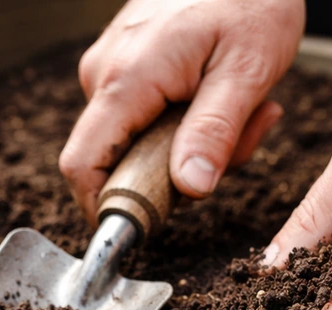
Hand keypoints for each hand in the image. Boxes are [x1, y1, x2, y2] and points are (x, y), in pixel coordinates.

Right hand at [60, 0, 304, 225]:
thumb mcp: (248, 69)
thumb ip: (216, 131)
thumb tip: (190, 189)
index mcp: (127, 79)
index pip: (83, 167)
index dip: (105, 208)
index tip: (147, 224)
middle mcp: (104, 74)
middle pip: (115, 161)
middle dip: (173, 175)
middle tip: (234, 148)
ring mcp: (109, 67)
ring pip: (133, 141)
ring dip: (186, 147)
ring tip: (241, 111)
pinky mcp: (123, 64)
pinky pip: (142, 117)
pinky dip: (183, 122)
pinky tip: (219, 96)